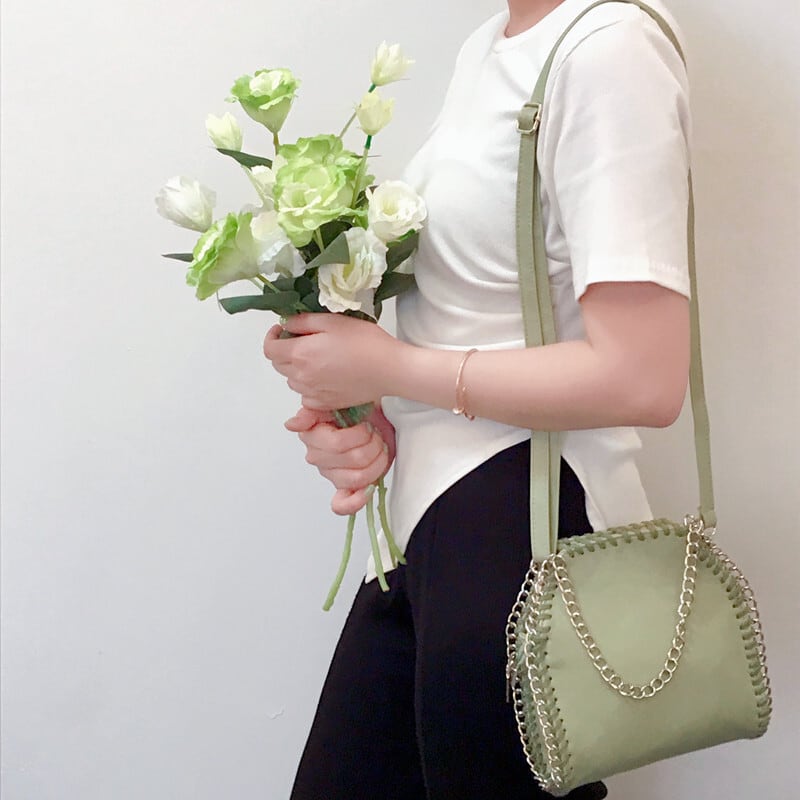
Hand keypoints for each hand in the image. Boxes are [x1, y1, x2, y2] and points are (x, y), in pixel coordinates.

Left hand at [263, 313, 401, 410]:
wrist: (389, 370)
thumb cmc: (365, 342)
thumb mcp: (333, 321)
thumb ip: (303, 322)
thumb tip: (286, 325)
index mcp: (300, 354)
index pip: (269, 349)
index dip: (272, 337)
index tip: (282, 330)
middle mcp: (301, 376)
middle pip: (278, 365)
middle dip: (284, 351)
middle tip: (303, 340)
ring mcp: (312, 393)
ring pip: (292, 380)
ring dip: (297, 368)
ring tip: (318, 358)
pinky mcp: (325, 403)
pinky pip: (306, 394)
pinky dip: (309, 385)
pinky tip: (326, 375)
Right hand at [285, 405, 395, 514]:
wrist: (370, 417)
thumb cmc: (354, 409)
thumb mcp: (332, 401)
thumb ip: (309, 412)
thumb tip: (292, 424)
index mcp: (313, 437)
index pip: (338, 445)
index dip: (360, 436)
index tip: (367, 426)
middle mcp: (319, 458)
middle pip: (354, 460)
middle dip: (373, 446)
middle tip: (375, 436)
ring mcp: (331, 474)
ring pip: (357, 478)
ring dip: (376, 463)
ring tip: (378, 450)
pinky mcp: (343, 487)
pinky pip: (342, 504)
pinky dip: (355, 501)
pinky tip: (366, 491)